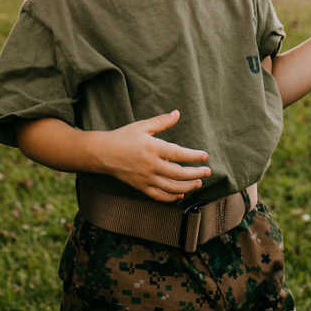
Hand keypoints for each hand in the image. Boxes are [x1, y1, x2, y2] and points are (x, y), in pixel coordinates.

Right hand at [94, 109, 210, 202]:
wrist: (102, 154)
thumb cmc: (123, 137)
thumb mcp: (142, 126)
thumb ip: (162, 121)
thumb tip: (178, 113)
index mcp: (152, 148)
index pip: (178, 154)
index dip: (193, 156)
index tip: (205, 156)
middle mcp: (151, 165)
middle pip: (179, 174)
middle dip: (196, 174)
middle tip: (207, 171)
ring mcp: (146, 178)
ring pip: (172, 188)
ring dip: (188, 187)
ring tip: (198, 183)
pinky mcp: (141, 187)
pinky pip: (159, 196)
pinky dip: (172, 198)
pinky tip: (180, 194)